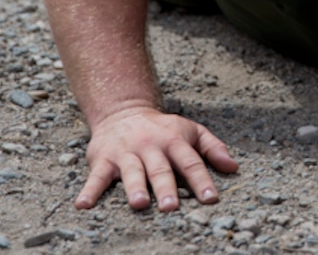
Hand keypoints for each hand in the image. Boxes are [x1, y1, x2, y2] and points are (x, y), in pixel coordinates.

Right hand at [75, 105, 238, 211]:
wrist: (123, 110)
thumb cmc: (163, 129)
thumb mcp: (191, 131)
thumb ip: (212, 147)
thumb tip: (234, 167)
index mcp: (174, 141)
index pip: (190, 162)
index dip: (201, 180)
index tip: (210, 199)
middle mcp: (150, 147)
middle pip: (160, 169)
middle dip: (166, 187)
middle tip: (171, 207)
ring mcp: (126, 153)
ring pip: (131, 172)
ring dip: (134, 188)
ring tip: (139, 204)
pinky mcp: (104, 159)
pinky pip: (95, 176)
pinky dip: (89, 191)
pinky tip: (83, 205)